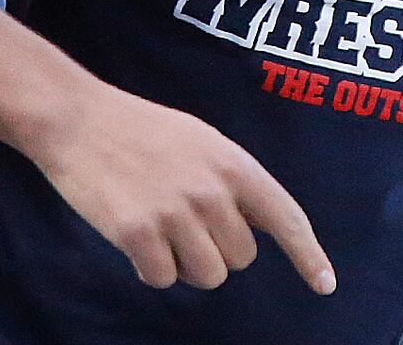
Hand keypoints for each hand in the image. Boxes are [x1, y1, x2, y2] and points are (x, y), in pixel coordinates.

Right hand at [23, 80, 335, 295]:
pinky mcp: (138, 234)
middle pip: (241, 259)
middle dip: (216, 249)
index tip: (325, 284)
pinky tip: (133, 235)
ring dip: (185, 264)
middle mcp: (211, 191)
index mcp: (233, 164)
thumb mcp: (202, 141)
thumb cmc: (140, 129)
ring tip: (160, 228)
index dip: (308, 255)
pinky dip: (150, 269)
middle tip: (183, 219)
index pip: (286, 217)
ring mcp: (175, 214)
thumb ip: (232, 180)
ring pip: (207, 276)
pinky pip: (163, 279)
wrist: (78, 119)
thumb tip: (257, 225)